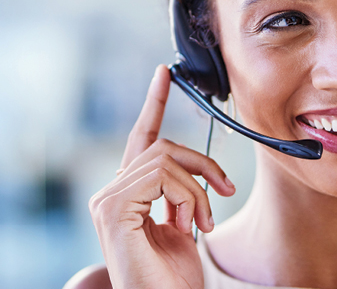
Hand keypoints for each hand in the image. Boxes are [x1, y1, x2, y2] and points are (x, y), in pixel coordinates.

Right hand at [88, 65, 235, 288]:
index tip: (165, 74)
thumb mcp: (186, 226)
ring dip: (199, 191)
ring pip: (166, 160)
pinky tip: (187, 225)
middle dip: (204, 164)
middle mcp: (110, 195)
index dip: (154, 105)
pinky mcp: (112, 209)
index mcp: (130, 196)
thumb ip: (183, 196)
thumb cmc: (175, 278)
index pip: (142, 142)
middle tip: (226, 190)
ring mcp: (106, 201)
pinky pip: (162, 176)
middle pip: (163, 147)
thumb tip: (203, 177)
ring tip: (203, 223)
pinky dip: (188, 197)